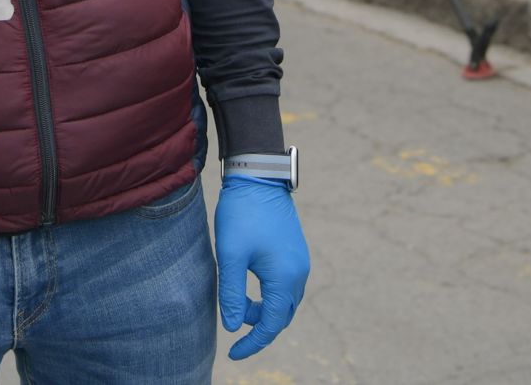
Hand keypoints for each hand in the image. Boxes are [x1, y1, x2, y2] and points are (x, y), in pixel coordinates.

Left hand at [214, 175, 309, 361]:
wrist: (258, 176)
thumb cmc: (242, 214)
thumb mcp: (231, 255)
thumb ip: (232, 294)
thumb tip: (234, 327)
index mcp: (285, 279)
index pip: (272, 325)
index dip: (253, 343)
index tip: (233, 354)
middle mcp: (299, 274)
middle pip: (282, 316)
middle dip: (259, 328)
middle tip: (234, 331)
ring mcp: (299, 262)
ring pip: (285, 301)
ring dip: (264, 311)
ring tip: (238, 307)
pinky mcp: (295, 252)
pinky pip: (286, 286)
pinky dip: (270, 296)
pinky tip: (249, 288)